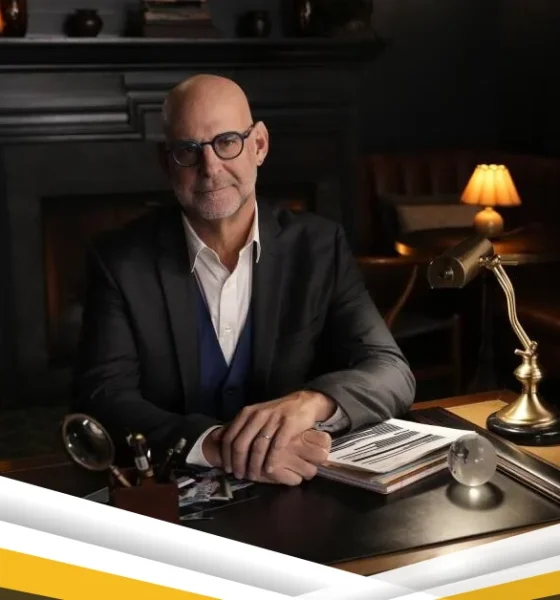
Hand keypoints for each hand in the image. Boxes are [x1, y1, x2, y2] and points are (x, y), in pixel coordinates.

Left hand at [220, 390, 335, 479]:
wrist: (303, 402)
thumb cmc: (277, 412)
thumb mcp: (254, 414)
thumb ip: (238, 426)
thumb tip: (216, 437)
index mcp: (247, 413)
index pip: (230, 436)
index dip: (227, 455)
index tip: (228, 468)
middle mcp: (258, 415)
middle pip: (242, 443)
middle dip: (238, 463)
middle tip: (239, 476)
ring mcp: (273, 419)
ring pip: (258, 446)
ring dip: (254, 464)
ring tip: (253, 476)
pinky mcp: (288, 424)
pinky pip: (277, 446)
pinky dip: (272, 460)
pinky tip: (269, 470)